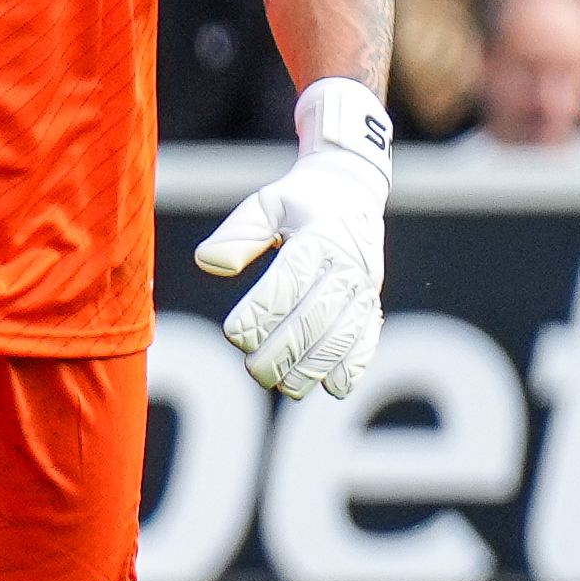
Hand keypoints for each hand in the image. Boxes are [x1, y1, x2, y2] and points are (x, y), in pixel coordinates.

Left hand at [194, 79, 387, 397]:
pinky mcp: (372, 305)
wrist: (353, 192)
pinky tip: (331, 387)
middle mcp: (347, 266)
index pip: (289, 280)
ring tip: (282, 385)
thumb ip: (238, 233)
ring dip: (314, 367)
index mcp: (319, 238)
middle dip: (284, 350)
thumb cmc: (299, 200)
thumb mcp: (267, 203)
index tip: (232, 333)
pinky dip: (353, 367)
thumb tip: (207, 263)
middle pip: (316, 317)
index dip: (262, 310)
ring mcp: (364, 289)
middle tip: (252, 370)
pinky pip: (369, 341)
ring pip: (343, 337)